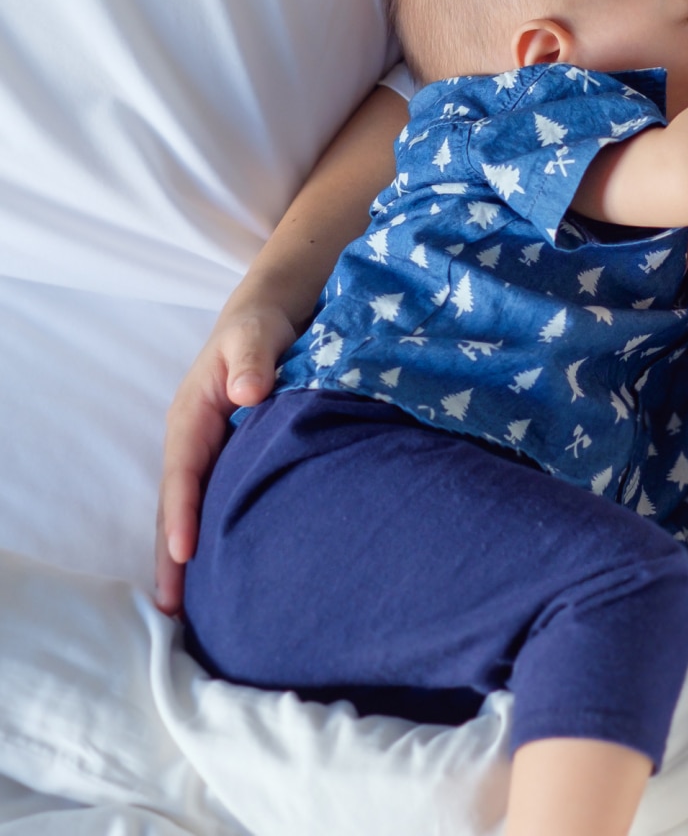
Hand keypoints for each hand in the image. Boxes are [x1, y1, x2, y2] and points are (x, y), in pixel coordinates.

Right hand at [154, 303, 292, 613]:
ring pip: (194, 512)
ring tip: (187, 612)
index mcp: (192, 417)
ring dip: (188, 559)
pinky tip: (224, 573)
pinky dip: (213, 538)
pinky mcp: (230, 460)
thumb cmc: (260, 327)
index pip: (183, 473)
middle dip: (172, 557)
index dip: (182, 513)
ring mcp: (210, 454)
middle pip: (177, 506)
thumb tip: (248, 392)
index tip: (185, 552)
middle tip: (172, 610)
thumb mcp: (255, 334)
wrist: (270, 319)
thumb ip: (252, 359)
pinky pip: (216, 504)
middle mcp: (194, 442)